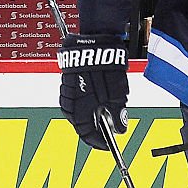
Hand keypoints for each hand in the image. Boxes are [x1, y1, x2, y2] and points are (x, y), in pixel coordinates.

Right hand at [58, 34, 128, 150]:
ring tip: (103, 113)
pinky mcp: (66, 82)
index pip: (87, 135)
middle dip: (94, 128)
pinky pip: (74, 100)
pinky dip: (84, 104)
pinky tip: (95, 99)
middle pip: (80, 125)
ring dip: (89, 115)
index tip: (108, 145)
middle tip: (108, 129)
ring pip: (76, 112)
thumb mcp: (119, 94)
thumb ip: (119, 114)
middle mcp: (69, 105)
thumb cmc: (106, 68)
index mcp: (80, 111)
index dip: (99, 142)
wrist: (94, 42)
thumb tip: (120, 129)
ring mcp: (66, 93)